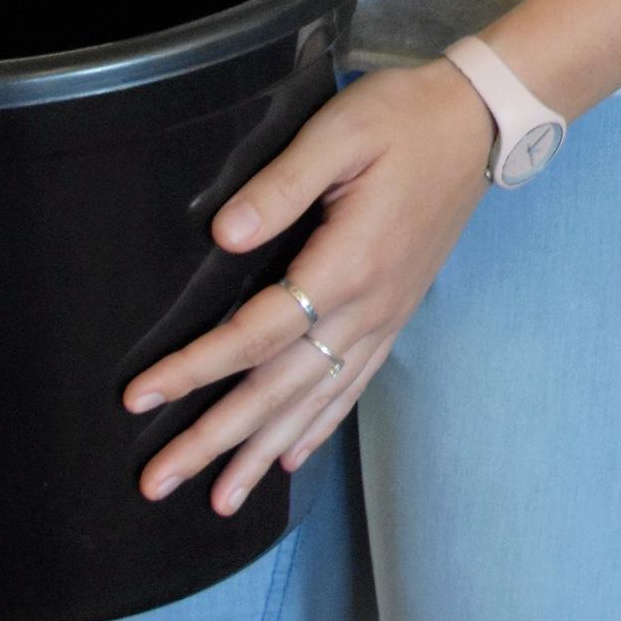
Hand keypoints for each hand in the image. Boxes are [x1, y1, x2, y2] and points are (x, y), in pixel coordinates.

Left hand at [125, 60, 496, 512]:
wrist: (479, 123)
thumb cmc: (404, 118)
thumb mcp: (339, 132)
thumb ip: (282, 185)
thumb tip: (224, 236)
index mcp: (348, 265)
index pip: (257, 335)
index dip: (196, 369)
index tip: (140, 398)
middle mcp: (368, 308)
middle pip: (279, 390)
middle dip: (216, 440)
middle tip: (158, 484)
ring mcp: (385, 317)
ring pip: (315, 402)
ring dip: (262, 453)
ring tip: (221, 502)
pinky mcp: (394, 314)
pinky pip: (351, 387)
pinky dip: (318, 428)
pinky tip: (290, 459)